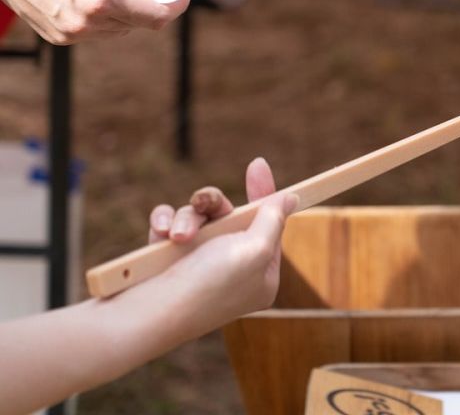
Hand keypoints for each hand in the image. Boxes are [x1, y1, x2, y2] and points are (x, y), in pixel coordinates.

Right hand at [0, 0, 185, 43]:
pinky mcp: (56, 36)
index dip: (175, 5)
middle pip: (139, 24)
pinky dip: (105, 15)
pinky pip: (96, 31)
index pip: (156, 16)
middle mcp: (86, 23)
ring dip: (128, 11)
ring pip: (119, 29)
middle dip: (152, 5)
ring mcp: (69, 34)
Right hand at [149, 157, 296, 325]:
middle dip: (213, 204)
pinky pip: (170, 226)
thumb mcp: (254, 250)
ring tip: (176, 236)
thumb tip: (290, 199)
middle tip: (203, 200)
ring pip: (198, 218)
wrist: (147, 316)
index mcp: (260, 274)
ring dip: (187, 218)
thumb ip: (273, 221)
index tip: (257, 165)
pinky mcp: (167, 261)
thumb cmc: (208, 285)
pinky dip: (164, 223)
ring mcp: (197, 266)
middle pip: (230, 217)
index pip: (270, 226)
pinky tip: (160, 232)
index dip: (265, 194)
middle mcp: (230, 269)